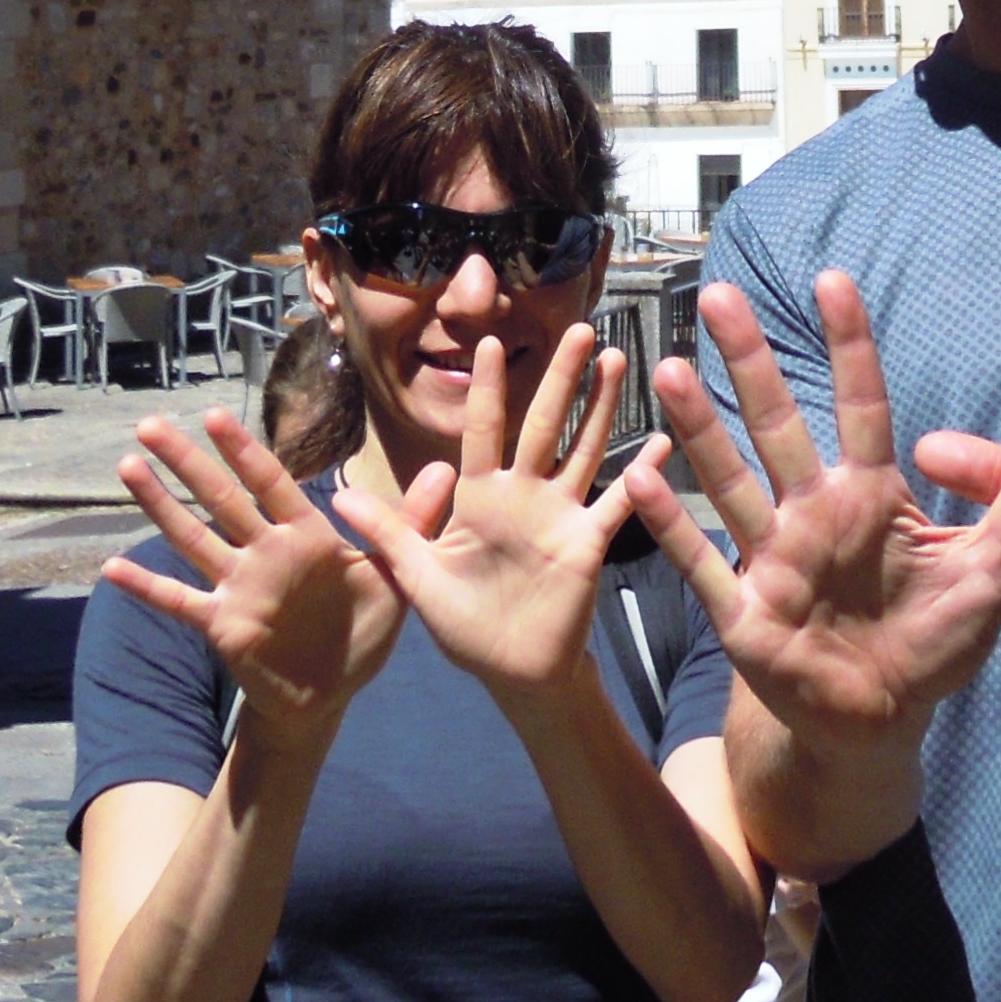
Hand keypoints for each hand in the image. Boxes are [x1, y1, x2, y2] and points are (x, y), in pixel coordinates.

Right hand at [104, 410, 417, 750]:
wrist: (334, 694)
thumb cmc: (362, 630)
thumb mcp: (397, 575)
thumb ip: (412, 522)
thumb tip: (449, 467)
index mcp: (306, 537)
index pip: (270, 483)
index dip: (243, 451)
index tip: (214, 416)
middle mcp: (265, 554)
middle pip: (220, 500)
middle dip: (187, 463)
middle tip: (149, 423)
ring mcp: (239, 588)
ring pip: (193, 539)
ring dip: (160, 506)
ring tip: (127, 468)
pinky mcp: (223, 626)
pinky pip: (180, 603)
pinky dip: (147, 587)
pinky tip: (110, 569)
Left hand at [340, 324, 645, 713]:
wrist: (511, 673)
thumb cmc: (464, 625)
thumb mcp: (417, 578)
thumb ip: (387, 533)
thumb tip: (337, 495)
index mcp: (480, 497)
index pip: (483, 430)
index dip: (487, 389)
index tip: (490, 341)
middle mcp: (523, 495)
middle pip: (543, 424)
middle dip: (559, 377)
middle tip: (578, 328)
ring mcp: (559, 515)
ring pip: (583, 448)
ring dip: (601, 406)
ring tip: (616, 359)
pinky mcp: (587, 543)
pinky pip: (616, 503)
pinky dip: (642, 475)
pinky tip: (664, 443)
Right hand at [630, 274, 1000, 756]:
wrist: (886, 722)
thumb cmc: (936, 641)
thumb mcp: (993, 571)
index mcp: (871, 495)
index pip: (860, 404)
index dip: (848, 346)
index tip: (833, 281)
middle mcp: (813, 513)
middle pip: (779, 424)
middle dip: (750, 361)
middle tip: (718, 294)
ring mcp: (774, 559)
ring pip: (734, 480)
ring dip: (702, 429)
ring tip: (670, 368)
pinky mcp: (746, 613)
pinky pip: (703, 563)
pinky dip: (673, 524)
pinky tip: (642, 480)